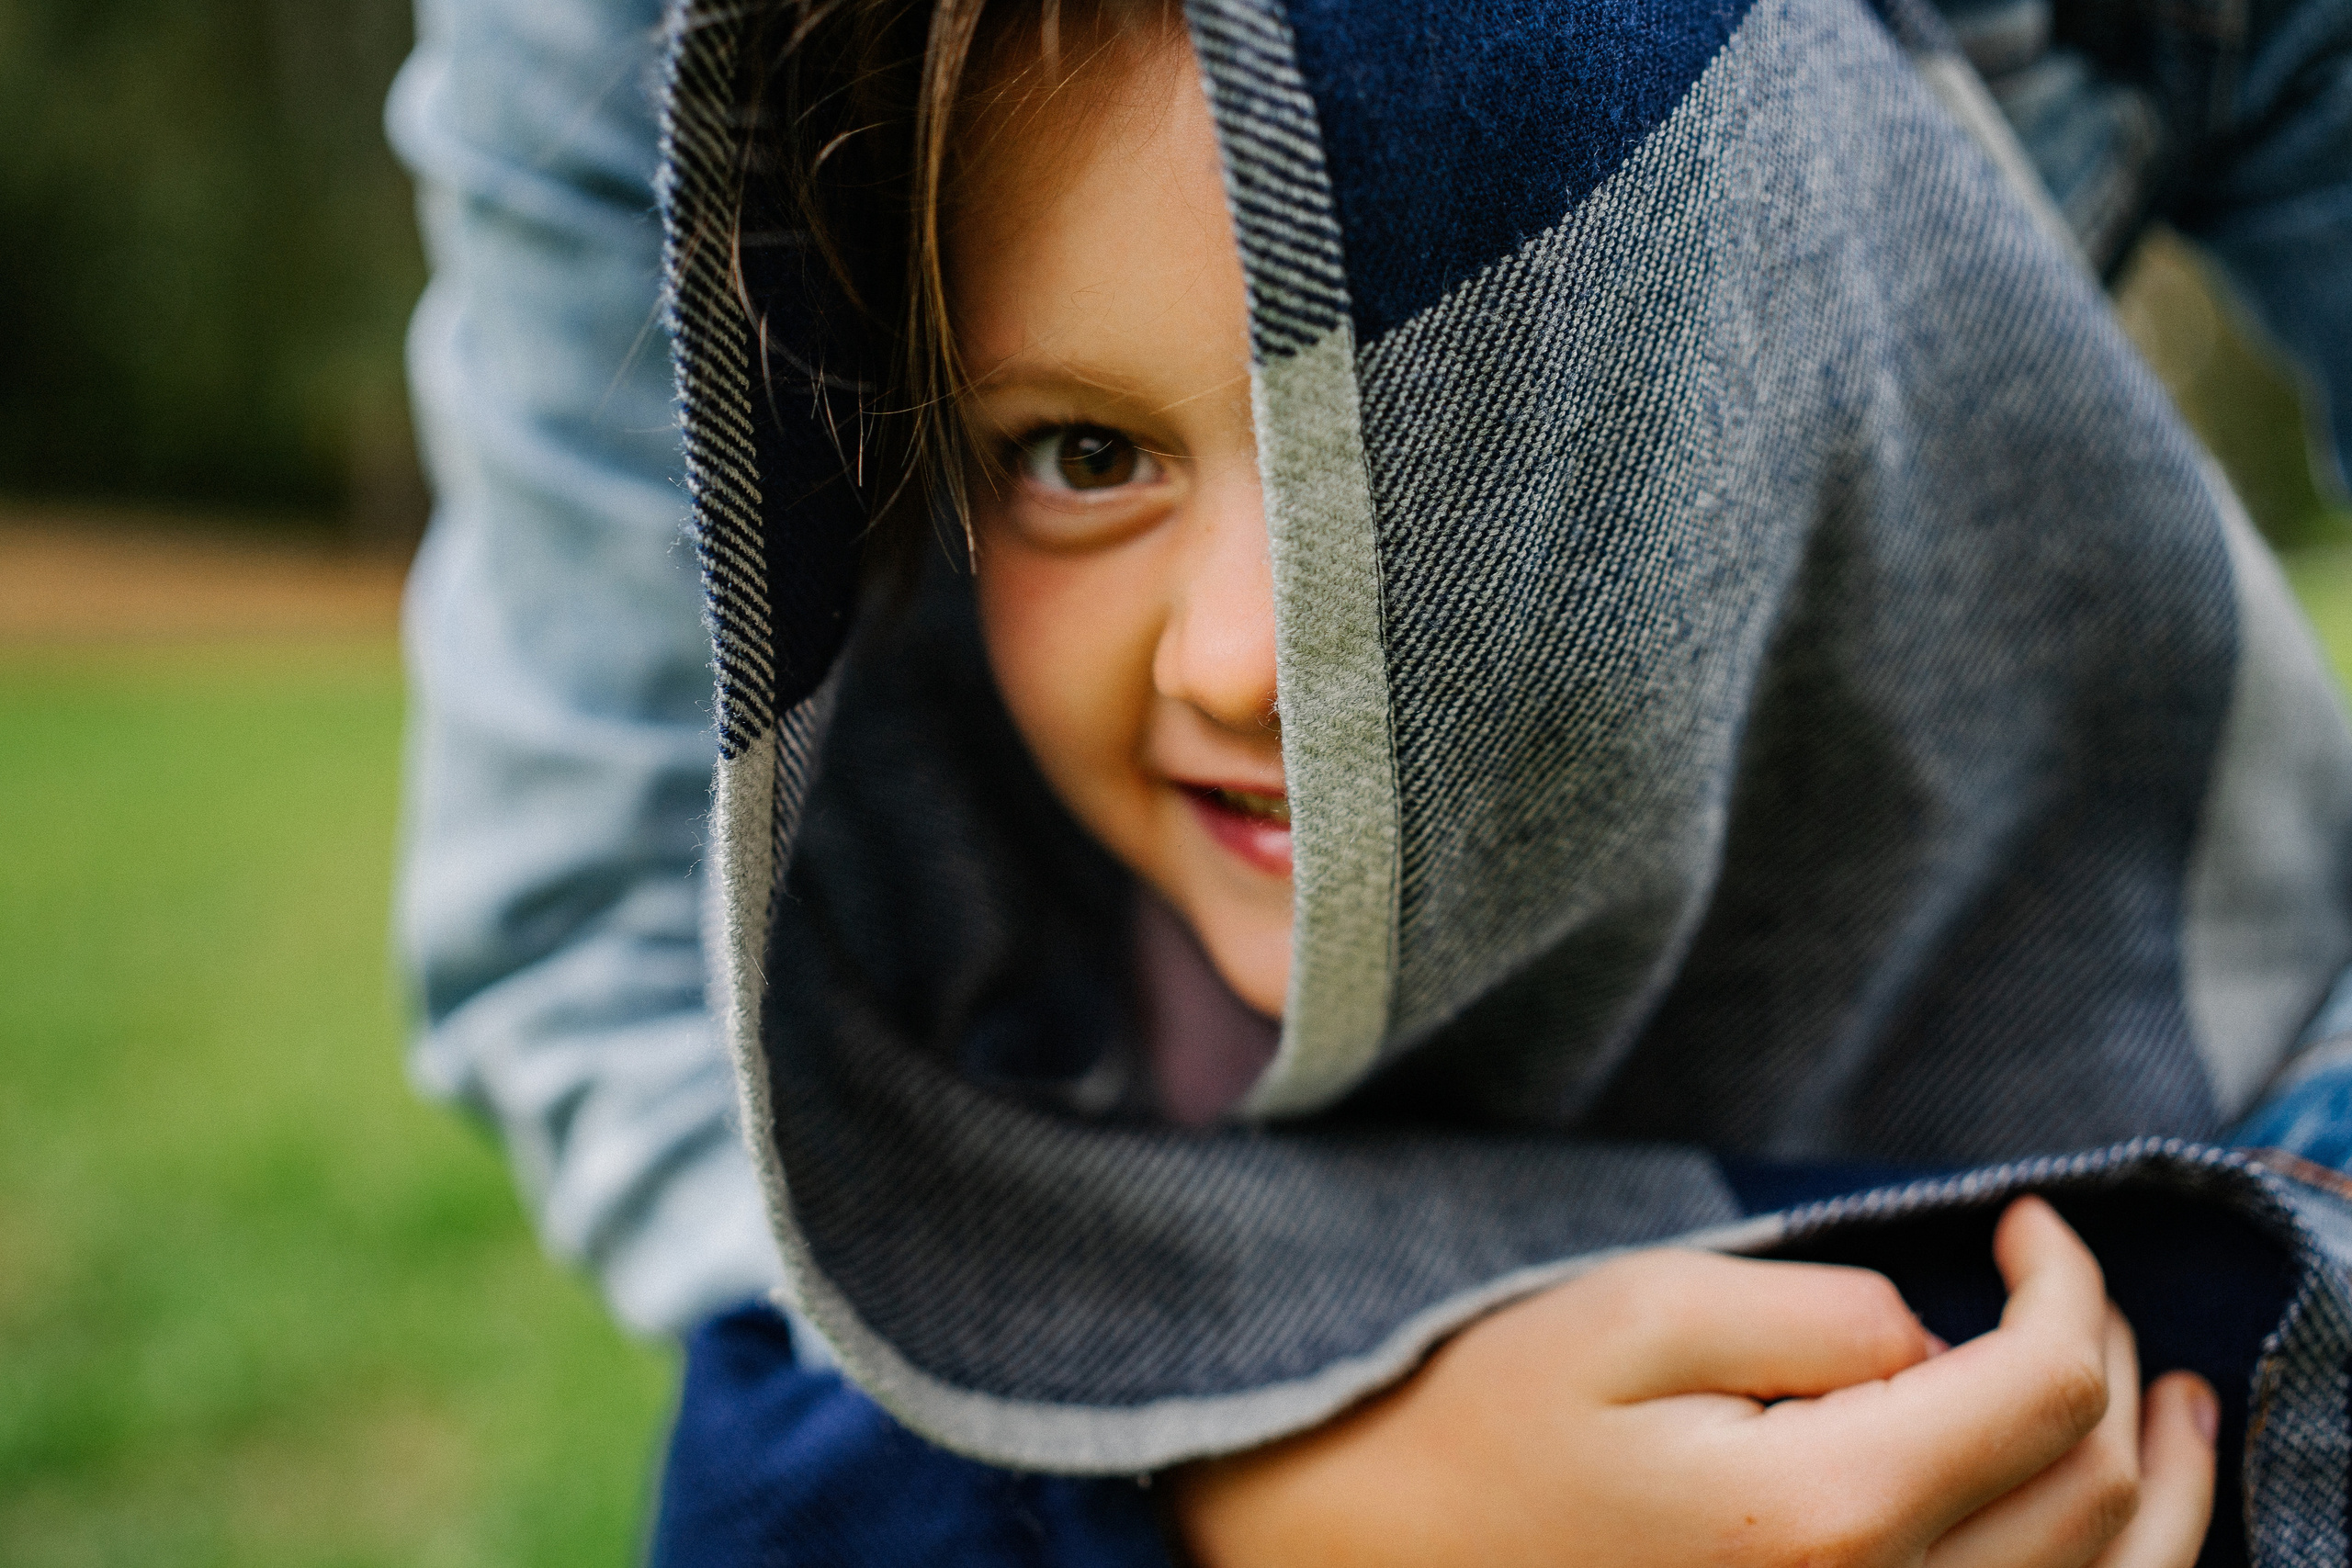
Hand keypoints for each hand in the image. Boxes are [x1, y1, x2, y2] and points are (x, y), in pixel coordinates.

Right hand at [1172, 1197, 2218, 1567]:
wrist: (1380, 1546)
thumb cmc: (1490, 1415)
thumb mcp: (1640, 1311)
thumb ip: (1820, 1313)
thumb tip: (1928, 1337)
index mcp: (1822, 1521)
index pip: (2040, 1391)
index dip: (2065, 1285)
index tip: (2026, 1219)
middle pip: (2095, 1496)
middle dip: (2115, 1366)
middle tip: (2070, 1280)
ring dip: (2162, 1489)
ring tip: (2176, 1404)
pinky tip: (2107, 1520)